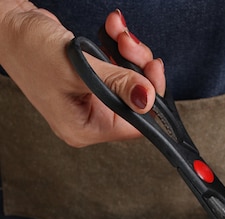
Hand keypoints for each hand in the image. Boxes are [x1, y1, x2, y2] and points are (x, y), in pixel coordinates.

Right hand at [0, 4, 164, 146]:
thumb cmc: (29, 49)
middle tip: (131, 45)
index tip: (152, 70)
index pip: (134, 125)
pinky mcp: (90, 82)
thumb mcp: (77, 68)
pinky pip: (118, 69)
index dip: (149, 99)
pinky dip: (119, 49)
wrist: (8, 25)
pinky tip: (112, 32)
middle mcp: (89, 119)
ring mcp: (90, 101)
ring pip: (130, 83)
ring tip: (118, 33)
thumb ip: (116, 84)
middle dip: (139, 69)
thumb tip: (147, 99)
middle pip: (136, 103)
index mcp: (84, 129)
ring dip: (131, 54)